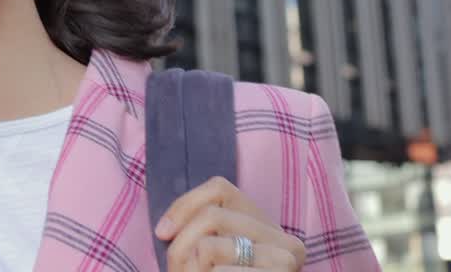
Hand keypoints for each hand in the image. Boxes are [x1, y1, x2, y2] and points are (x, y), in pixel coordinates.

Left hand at [155, 176, 305, 270]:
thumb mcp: (213, 256)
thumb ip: (200, 233)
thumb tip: (165, 230)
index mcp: (270, 227)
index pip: (219, 187)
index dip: (183, 205)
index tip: (162, 233)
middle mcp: (288, 242)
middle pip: (211, 216)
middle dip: (180, 245)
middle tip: (176, 271)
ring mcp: (286, 264)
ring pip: (208, 246)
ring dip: (187, 269)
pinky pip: (215, 271)